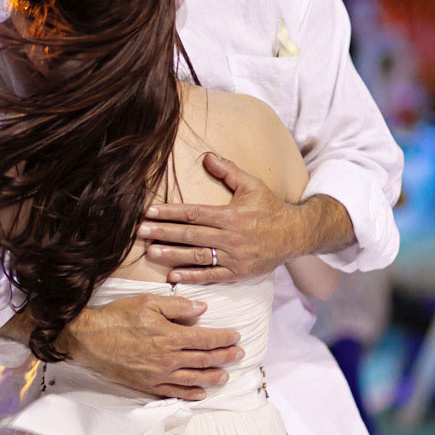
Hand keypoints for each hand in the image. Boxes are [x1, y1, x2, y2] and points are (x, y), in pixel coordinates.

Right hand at [57, 294, 243, 400]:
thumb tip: (202, 309)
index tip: (236, 336)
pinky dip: (189, 393)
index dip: (223, 338)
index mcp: (171, 336)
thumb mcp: (147, 302)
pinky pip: (173, 392)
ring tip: (225, 376)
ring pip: (193, 378)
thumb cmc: (117, 317)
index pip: (206, 339)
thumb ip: (177, 305)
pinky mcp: (147, 385)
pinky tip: (200, 393)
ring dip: (212, 377)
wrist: (89, 339)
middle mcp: (168, 359)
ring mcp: (158, 375)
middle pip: (204, 359)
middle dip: (224, 357)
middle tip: (238, 355)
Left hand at [137, 153, 304, 283]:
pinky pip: (211, 276)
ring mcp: (233, 257)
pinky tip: (172, 277)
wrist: (295, 235)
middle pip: (190, 235)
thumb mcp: (252, 185)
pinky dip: (191, 277)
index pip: (193, 213)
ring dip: (172, 255)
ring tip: (150, 253)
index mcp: (231, 215)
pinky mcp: (237, 273)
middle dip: (163, 233)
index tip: (148, 212)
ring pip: (197, 256)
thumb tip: (207, 156)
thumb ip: (228, 171)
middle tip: (139, 232)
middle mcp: (230, 238)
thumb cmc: (270, 208)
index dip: (169, 212)